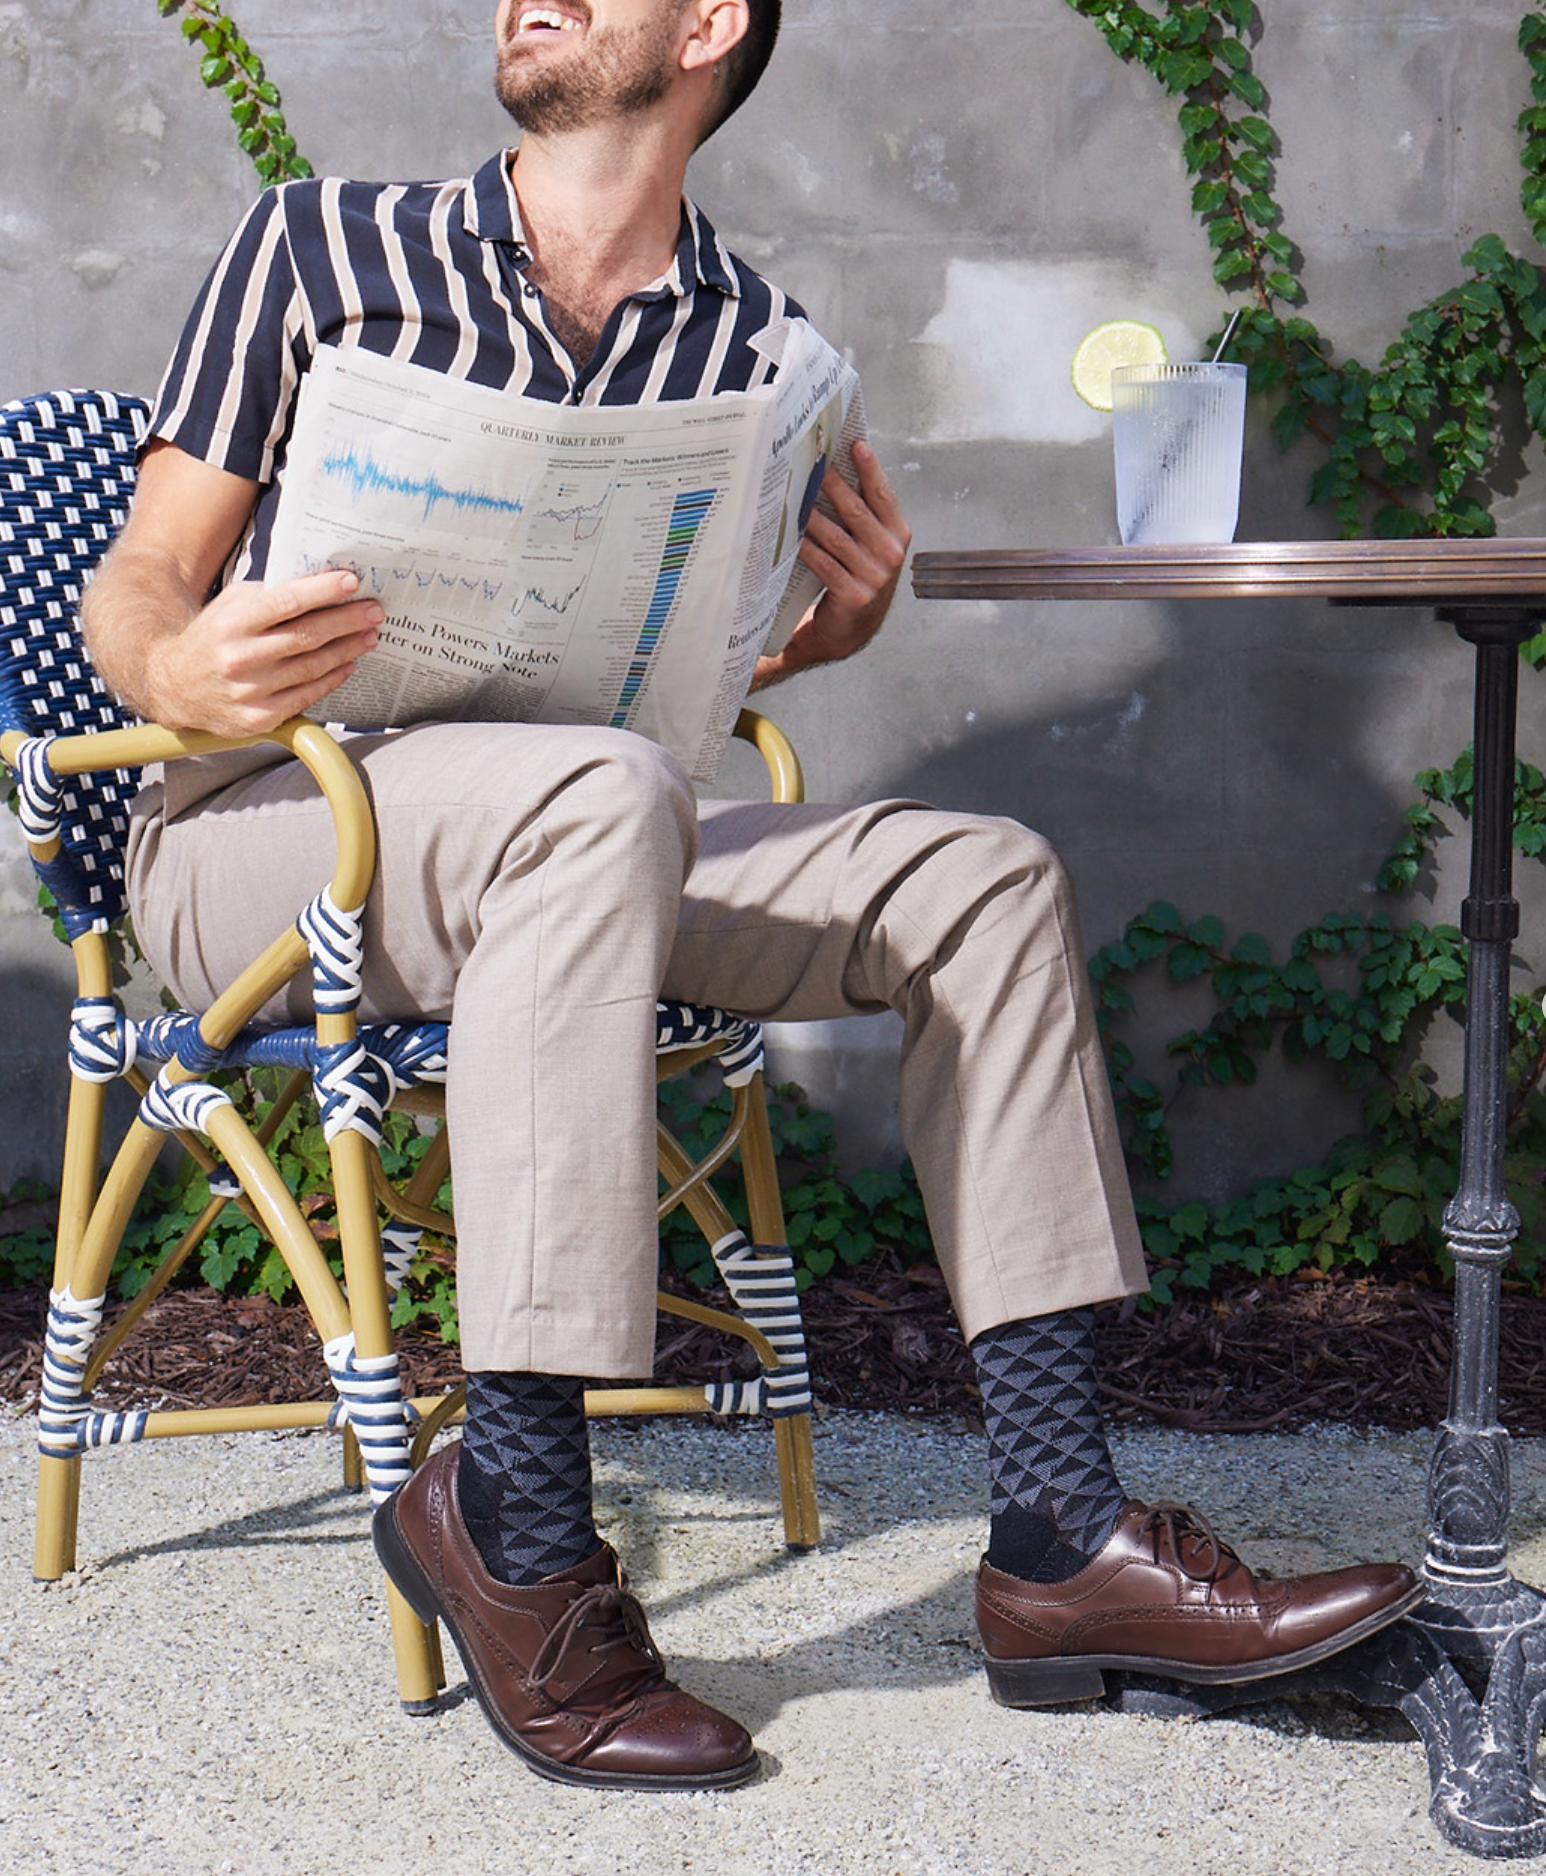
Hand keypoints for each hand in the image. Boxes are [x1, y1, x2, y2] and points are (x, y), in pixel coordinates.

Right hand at [145, 568, 383, 736]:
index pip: (286, 603)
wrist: (173, 685)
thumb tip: (321, 585)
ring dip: (347, 650)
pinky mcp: (258, 718)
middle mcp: (240, 658)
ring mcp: (250, 692)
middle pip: (307, 636)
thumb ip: (269, 596)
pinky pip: (306, 695)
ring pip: (312, 667)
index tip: (351, 583)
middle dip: (347, 621)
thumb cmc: (212, 638)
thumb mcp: (230, 606)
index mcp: (232, 623)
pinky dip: (331, 678)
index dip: (323, 592)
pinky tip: (348, 664)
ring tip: (369, 635)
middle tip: (374, 611)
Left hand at [751, 441, 911, 689]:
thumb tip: (837, 471)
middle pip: (857, 513)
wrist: (854, 628)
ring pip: (838, 538)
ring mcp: (874, 577)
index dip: (871, 470)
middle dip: (834, 486)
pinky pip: (826, 566)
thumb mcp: (871, 545)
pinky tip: (794, 538)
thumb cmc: (859, 577)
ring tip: (796, 498)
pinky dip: (809, 551)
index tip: (857, 446)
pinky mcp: (854, 595)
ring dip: (814, 517)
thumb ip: (863, 514)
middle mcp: (890, 555)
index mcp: (898, 535)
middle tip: (814, 465)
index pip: (883, 496)